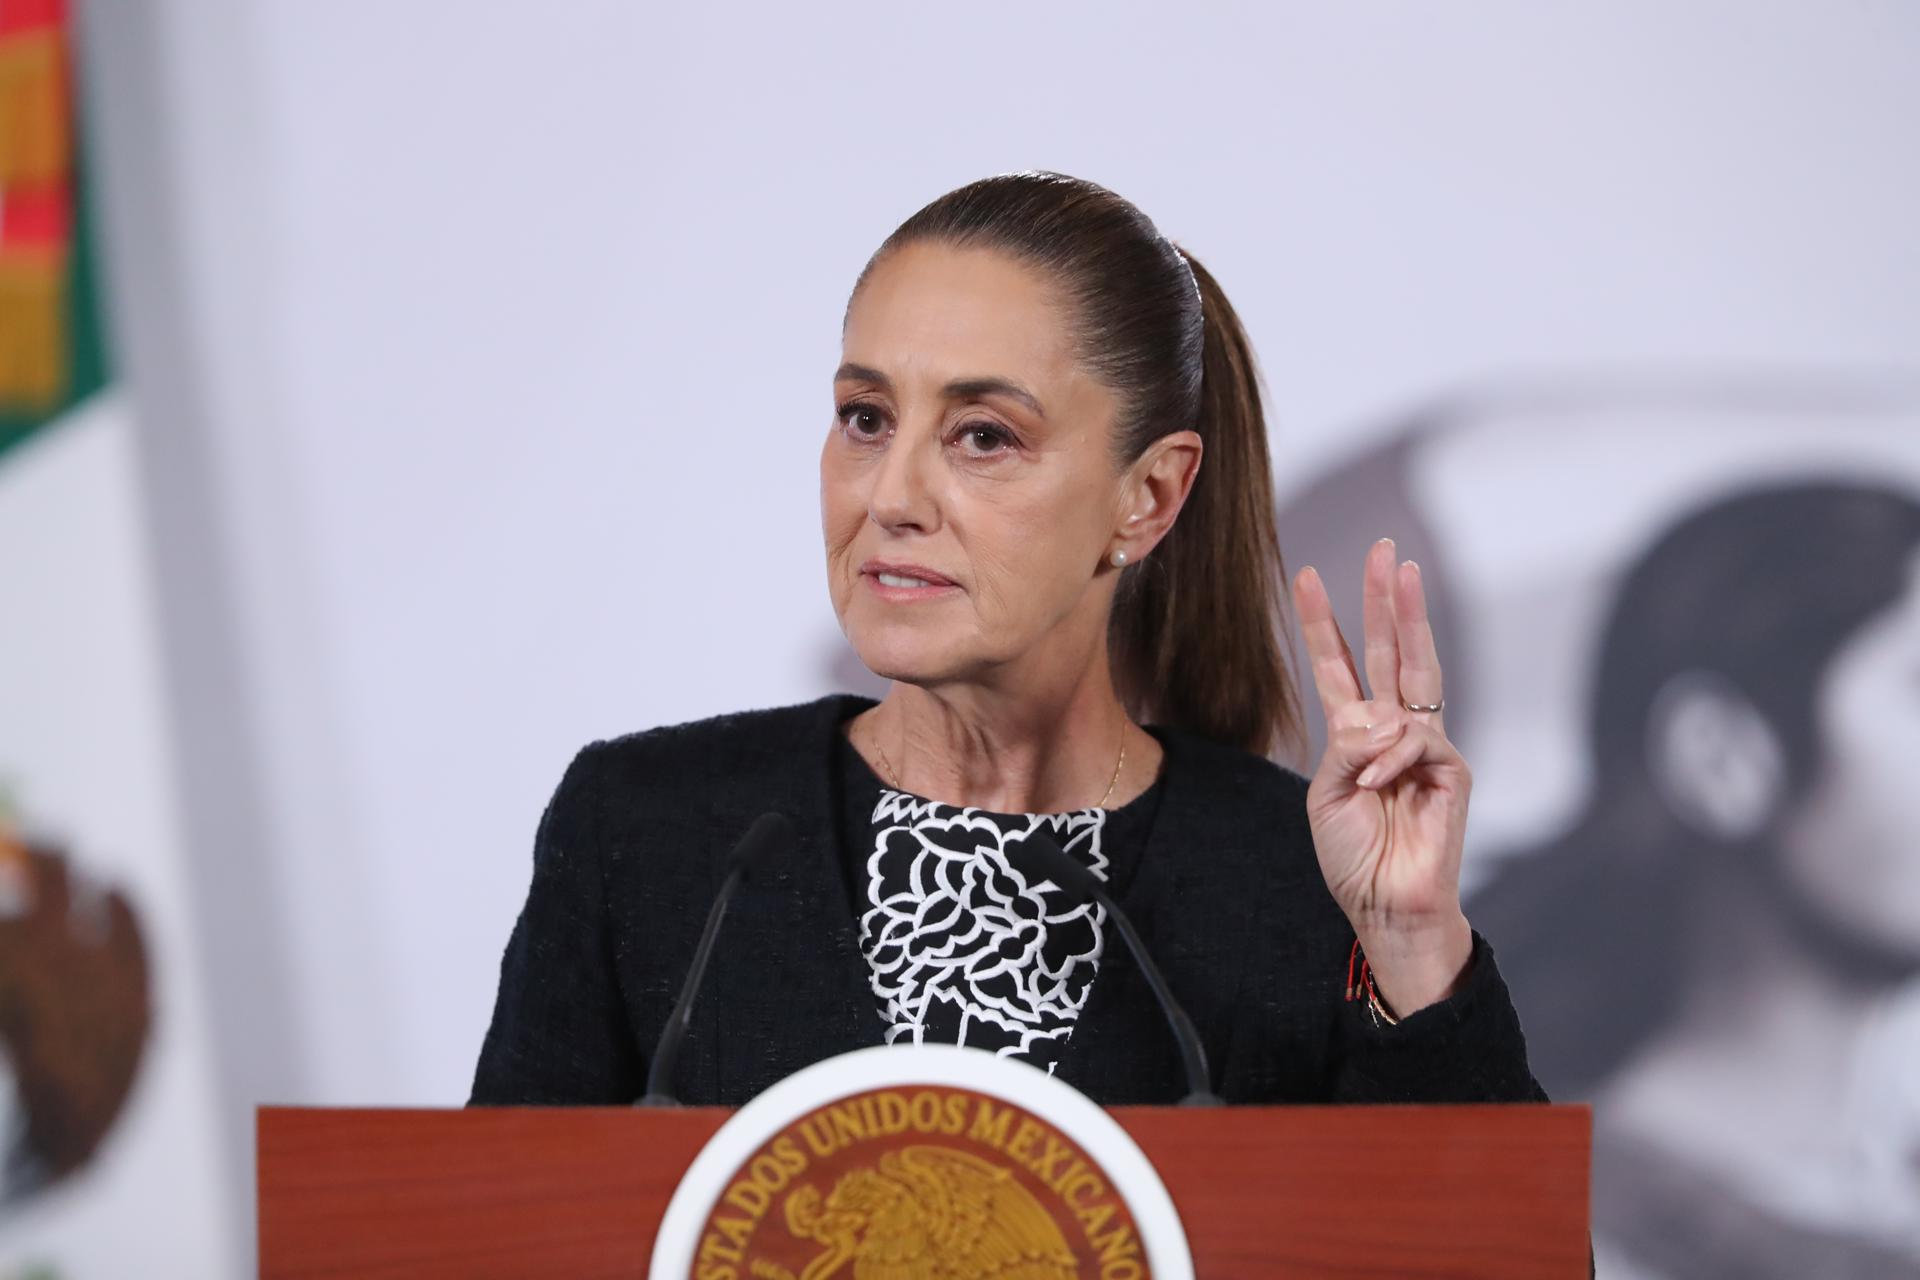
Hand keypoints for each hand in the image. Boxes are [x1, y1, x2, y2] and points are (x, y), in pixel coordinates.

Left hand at [1290, 538, 1472, 1014]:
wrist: (1385, 906)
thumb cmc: (1352, 857)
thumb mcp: (1326, 794)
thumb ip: (1345, 746)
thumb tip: (1384, 716)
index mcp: (1354, 734)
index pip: (1339, 666)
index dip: (1323, 623)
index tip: (1305, 576)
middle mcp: (1391, 730)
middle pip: (1390, 650)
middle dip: (1386, 599)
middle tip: (1387, 548)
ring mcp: (1426, 746)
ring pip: (1417, 674)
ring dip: (1391, 667)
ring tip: (1374, 713)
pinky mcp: (1452, 768)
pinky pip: (1416, 738)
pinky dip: (1390, 759)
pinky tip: (1378, 784)